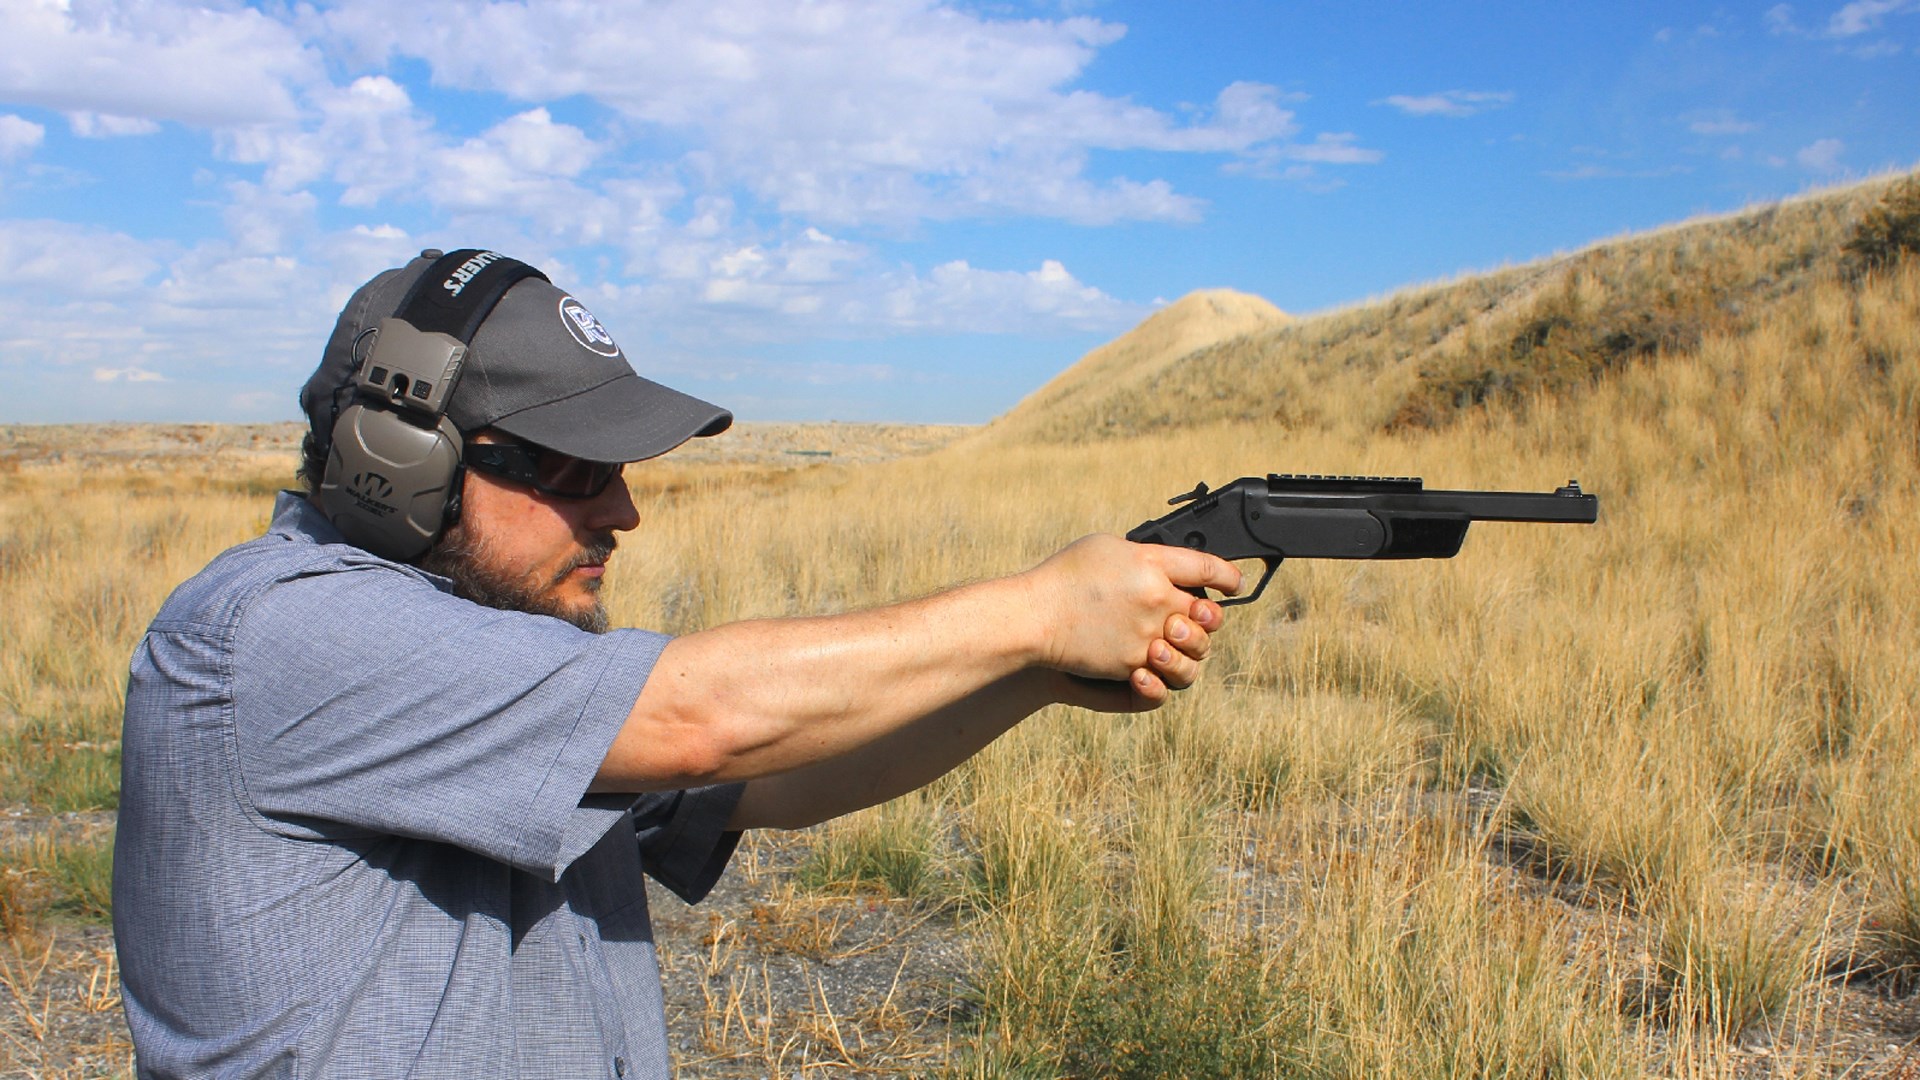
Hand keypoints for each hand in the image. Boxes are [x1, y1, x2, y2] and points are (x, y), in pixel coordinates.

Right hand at [1022, 534, 1239, 705]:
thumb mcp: (1106, 547)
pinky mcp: (1133, 663)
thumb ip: (1144, 555)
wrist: (1035, 616)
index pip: (1207, 565)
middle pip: (1208, 611)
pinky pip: (1169, 672)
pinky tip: (1157, 657)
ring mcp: (1147, 633)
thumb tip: (1165, 564)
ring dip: (1194, 643)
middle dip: (1210, 614)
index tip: (1233, 581)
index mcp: (1151, 563)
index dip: (1228, 574)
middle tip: (1202, 613)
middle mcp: (1157, 598)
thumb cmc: (1065, 576)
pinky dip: (1167, 667)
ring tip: (1176, 637)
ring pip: (1196, 647)